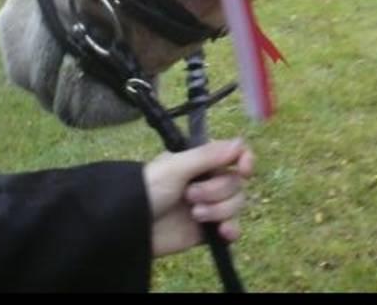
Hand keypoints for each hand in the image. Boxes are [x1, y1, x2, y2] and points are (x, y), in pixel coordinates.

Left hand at [143, 138, 253, 257]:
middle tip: (190, 196)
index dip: (245, 161)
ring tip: (194, 214)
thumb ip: (209, 155)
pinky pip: (232, 228)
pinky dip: (231, 230)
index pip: (236, 155)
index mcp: (202, 160)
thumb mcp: (176, 167)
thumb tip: (240, 143)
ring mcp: (210, 205)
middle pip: (236, 182)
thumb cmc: (148, 188)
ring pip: (236, 204)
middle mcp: (209, 180)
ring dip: (219, 210)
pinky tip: (222, 232)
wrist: (131, 226)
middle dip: (216, 190)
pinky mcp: (208, 230)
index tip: (243, 169)